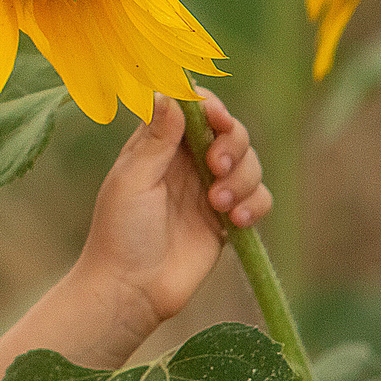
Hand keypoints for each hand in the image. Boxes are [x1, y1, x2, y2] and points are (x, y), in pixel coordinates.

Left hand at [75, 88, 270, 337]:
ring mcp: (210, 190)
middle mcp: (186, 163)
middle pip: (230, 131)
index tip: (216, 118)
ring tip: (218, 205)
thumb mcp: (133, 180)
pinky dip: (255, 204)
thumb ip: (156, 139)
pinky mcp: (228, 219)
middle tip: (215, 167)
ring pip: (250, 164)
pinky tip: (235, 222)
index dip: (210, 107)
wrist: (132, 288)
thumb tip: (168, 92)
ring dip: (242, 179)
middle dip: (232, 143)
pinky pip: (260, 198)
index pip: (193, 110)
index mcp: (158, 146)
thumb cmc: (120, 232)